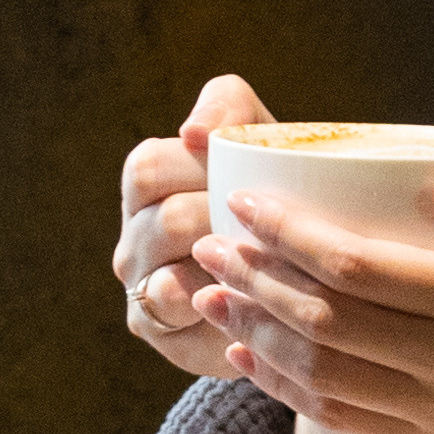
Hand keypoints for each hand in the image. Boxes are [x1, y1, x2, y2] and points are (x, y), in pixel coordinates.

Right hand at [113, 74, 271, 378]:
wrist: (298, 283)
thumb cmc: (276, 200)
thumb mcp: (261, 145)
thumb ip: (232, 111)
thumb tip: (194, 131)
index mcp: (151, 180)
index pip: (152, 165)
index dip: (198, 166)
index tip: (245, 173)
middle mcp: (135, 228)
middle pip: (164, 214)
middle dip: (222, 214)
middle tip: (271, 220)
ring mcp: (138, 277)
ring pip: (166, 260)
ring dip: (223, 258)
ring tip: (268, 255)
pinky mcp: (151, 322)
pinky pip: (171, 305)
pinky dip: (213, 298)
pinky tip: (250, 291)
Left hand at [192, 175, 433, 433]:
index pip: (358, 267)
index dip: (291, 235)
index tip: (248, 206)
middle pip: (323, 320)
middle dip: (253, 281)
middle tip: (209, 244)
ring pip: (320, 373)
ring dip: (255, 334)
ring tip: (208, 298)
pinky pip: (339, 418)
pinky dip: (283, 388)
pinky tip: (247, 358)